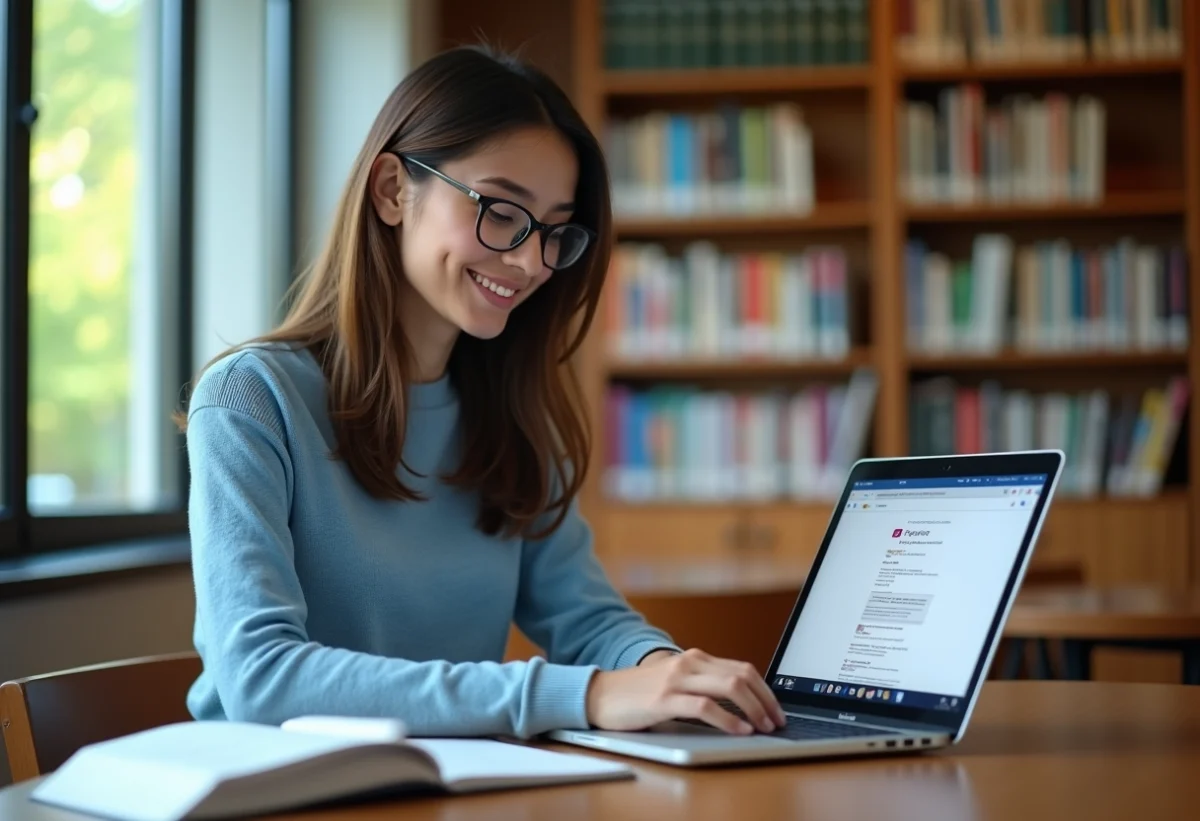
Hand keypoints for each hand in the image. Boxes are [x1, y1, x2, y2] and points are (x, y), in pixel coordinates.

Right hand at [585, 648, 786, 734]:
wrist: (600, 694)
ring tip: (764, 727)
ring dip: (754, 709)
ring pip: (730, 687)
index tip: (776, 710)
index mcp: (695, 659)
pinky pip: (705, 707)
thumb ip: (702, 685)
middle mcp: (689, 664)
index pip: (743, 669)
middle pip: (742, 676)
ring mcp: (677, 680)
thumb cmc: (638, 693)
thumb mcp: (675, 683)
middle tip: (777, 721)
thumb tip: (739, 703)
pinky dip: (729, 720)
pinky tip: (739, 730)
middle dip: (766, 700)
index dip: (766, 690)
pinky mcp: (664, 699)